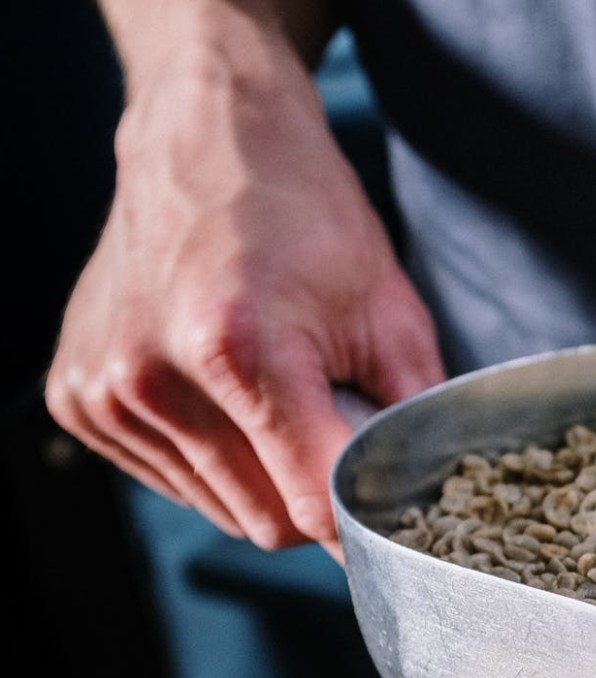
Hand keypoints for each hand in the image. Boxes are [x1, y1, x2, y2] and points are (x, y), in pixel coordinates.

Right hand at [45, 33, 443, 556]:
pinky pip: (174, 482)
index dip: (361, 520)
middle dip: (314, 493)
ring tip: (274, 395)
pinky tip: (223, 394)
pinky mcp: (76, 398)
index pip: (312, 505)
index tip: (387, 514)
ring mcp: (105, 391)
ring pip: (221, 509)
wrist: (206, 141)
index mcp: (236, 351)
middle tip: (330, 427)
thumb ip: (410, 420)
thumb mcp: (389, 313)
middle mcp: (153, 377)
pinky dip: (213, 459)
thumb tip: (422, 504)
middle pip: (266, 521)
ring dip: (263, 477)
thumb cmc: (306, 218)